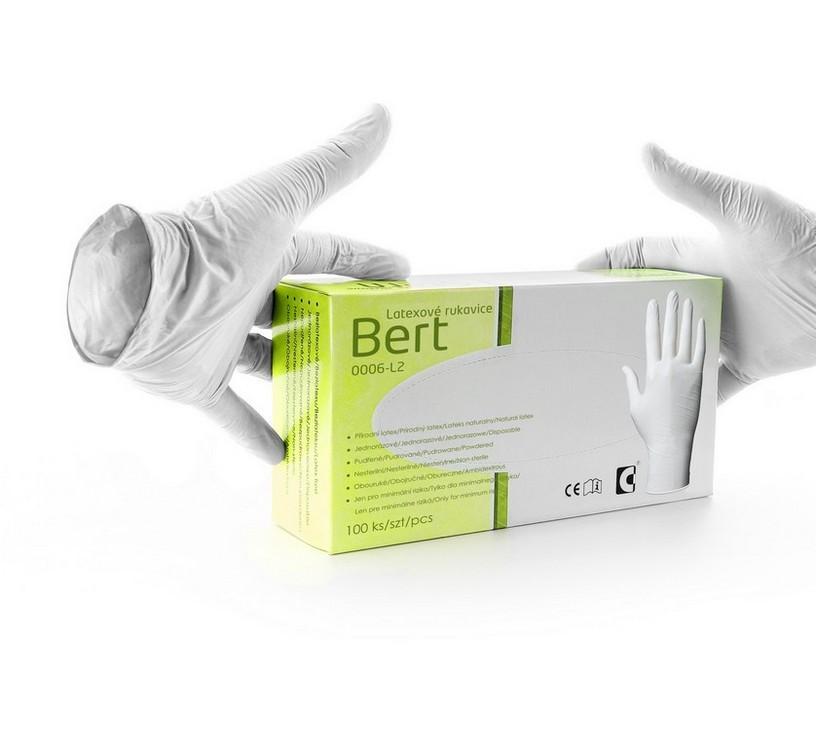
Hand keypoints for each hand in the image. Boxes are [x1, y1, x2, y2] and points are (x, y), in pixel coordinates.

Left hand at [67, 105, 407, 463]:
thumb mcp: (284, 199)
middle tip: (386, 341)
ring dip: (304, 374)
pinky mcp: (203, 383)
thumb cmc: (216, 243)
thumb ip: (333, 163)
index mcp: (265, 251)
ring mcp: (225, 342)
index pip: (327, 256)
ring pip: (274, 361)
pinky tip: (284, 452)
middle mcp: (246, 295)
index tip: (405, 277)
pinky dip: (255, 433)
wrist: (148, 294)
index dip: (367, 263)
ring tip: (348, 392)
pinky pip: (233, 414)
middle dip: (340, 322)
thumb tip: (382, 113)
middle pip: (303, 310)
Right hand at [581, 145, 815, 400]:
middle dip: (620, 314)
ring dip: (650, 360)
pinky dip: (693, 398)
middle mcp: (710, 292)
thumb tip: (644, 150)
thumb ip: (693, 185)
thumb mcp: (742, 209)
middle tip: (581, 331)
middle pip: (654, 304)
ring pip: (677, 347)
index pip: (641, 256)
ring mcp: (729, 330)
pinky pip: (714, 384)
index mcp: (701, 256)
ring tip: (610, 377)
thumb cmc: (803, 239)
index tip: (574, 278)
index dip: (608, 263)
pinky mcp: (751, 362)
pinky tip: (667, 411)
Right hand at [623, 291, 705, 492]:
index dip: (652, 319)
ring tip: (687, 301)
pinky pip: (701, 352)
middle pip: (669, 333)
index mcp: (651, 372)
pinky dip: (701, 336)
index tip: (652, 304)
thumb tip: (625, 368)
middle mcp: (667, 368)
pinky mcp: (698, 380)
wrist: (671, 444)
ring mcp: (684, 373)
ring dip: (686, 318)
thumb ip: (632, 383)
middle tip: (672, 293)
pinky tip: (701, 322)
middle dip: (670, 311)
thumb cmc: (652, 428)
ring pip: (686, 339)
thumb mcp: (636, 404)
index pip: (651, 338)